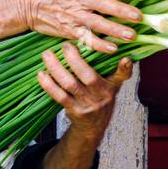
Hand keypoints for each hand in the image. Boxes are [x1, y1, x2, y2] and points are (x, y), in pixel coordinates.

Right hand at [11, 0, 140, 53]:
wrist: (28, 1)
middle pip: (106, 5)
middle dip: (123, 11)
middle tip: (139, 17)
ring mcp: (74, 15)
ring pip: (99, 23)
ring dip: (115, 30)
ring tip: (131, 36)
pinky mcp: (69, 30)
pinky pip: (86, 38)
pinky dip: (99, 44)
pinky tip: (112, 49)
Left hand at [36, 45, 132, 168]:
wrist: (93, 126)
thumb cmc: (100, 98)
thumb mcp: (110, 85)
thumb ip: (109, 68)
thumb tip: (99, 42)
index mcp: (113, 85)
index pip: (122, 76)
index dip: (125, 68)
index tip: (126, 59)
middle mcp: (102, 95)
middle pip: (88, 76)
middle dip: (75, 59)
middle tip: (64, 45)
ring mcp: (88, 104)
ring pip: (70, 84)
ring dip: (56, 68)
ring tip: (46, 55)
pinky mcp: (75, 111)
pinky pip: (60, 96)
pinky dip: (49, 85)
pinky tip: (41, 74)